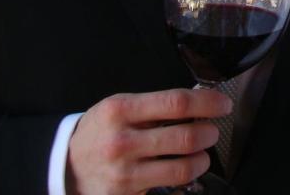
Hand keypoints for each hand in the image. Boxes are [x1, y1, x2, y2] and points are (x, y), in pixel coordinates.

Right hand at [66, 88, 231, 194]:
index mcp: (121, 110)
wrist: (66, 166)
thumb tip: (198, 103)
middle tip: (212, 131)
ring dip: (202, 158)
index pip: (176, 103)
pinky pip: (168, 187)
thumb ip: (155, 105)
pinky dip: (185, 178)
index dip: (207, 103)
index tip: (222, 105)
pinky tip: (184, 169)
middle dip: (209, 133)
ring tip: (202, 153)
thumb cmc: (101, 131)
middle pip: (184, 137)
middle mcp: (121, 141)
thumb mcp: (120, 107)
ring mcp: (124, 173)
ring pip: (182, 168)